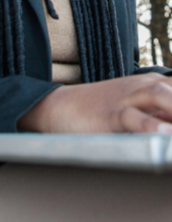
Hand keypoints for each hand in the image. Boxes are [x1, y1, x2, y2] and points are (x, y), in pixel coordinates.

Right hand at [18, 73, 171, 133]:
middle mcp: (146, 86)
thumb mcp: (139, 110)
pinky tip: (164, 137)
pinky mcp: (110, 115)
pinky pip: (134, 119)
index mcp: (155, 84)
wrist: (60, 107)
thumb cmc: (104, 111)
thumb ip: (162, 116)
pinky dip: (152, 127)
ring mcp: (128, 98)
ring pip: (162, 97)